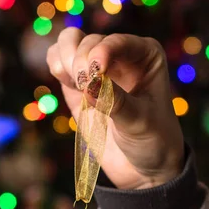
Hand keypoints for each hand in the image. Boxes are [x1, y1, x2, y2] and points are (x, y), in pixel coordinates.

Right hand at [47, 29, 184, 189]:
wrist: (142, 167)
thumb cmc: (152, 140)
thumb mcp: (138, 122)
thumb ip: (114, 101)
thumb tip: (88, 85)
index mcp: (145, 55)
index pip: (116, 42)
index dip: (101, 52)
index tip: (95, 71)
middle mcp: (120, 55)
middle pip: (88, 41)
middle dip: (80, 62)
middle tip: (84, 90)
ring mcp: (97, 69)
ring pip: (69, 43)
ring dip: (65, 60)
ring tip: (76, 86)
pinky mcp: (78, 85)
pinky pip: (58, 61)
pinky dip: (56, 66)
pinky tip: (68, 85)